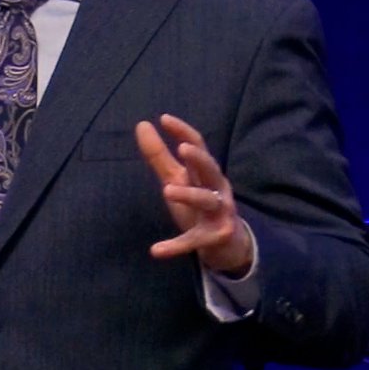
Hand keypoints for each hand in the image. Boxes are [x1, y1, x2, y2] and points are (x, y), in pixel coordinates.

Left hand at [134, 113, 252, 275]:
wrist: (227, 244)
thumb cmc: (199, 204)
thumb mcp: (179, 179)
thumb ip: (160, 155)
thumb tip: (142, 124)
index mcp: (206, 172)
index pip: (199, 146)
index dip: (184, 132)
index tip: (164, 119)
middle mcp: (216, 189)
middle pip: (211, 170)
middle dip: (199, 159)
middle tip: (182, 149)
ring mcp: (218, 214)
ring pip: (207, 201)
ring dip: (189, 195)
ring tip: (168, 190)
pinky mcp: (214, 237)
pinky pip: (194, 241)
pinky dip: (176, 246)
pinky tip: (156, 250)